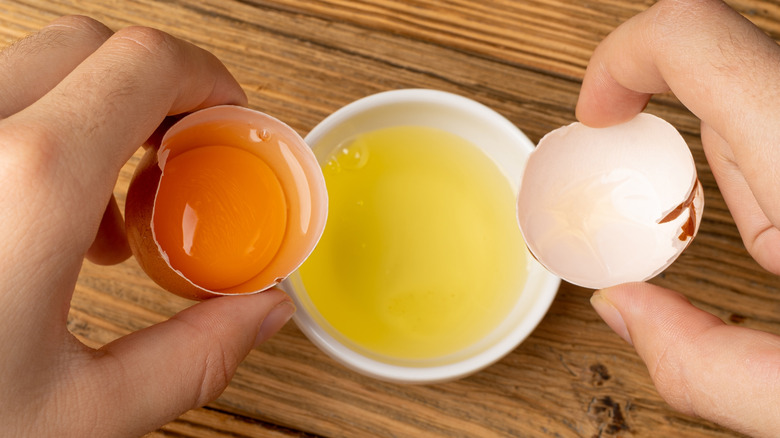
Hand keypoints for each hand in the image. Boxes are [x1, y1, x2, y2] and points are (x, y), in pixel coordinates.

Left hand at [0, 16, 295, 436]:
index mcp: (27, 182)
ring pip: (32, 73)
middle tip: (179, 164)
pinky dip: (37, 137)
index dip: (206, 80)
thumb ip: (193, 355)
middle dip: (156, 92)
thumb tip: (259, 316)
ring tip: (108, 213)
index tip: (227, 121)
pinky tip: (42, 221)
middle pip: (91, 47)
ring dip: (95, 117)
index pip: (144, 63)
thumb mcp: (80, 414)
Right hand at [576, 0, 779, 435]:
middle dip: (677, 155)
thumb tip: (624, 311)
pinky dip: (763, 171)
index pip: (693, 34)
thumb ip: (703, 367)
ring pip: (758, 96)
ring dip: (732, 173)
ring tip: (764, 258)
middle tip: (672, 231)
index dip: (620, 59)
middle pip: (721, 75)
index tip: (597, 117)